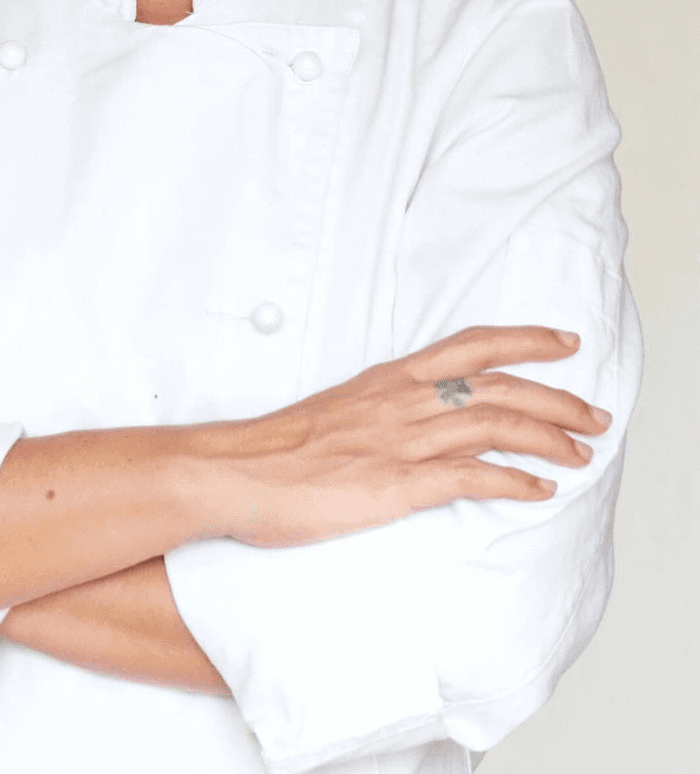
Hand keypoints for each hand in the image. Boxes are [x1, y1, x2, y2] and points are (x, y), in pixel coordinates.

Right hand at [221, 325, 612, 547]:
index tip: (563, 340)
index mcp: (388, 378)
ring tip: (580, 452)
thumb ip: (380, 410)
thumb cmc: (277, 447)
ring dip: (548, 438)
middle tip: (595, 413)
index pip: (471, 345)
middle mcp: (401, 400)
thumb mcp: (338, 410)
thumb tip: (410, 419)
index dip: (523, 340)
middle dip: (556, 397)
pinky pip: (469, 477)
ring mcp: (399, 441)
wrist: (234, 471)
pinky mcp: (394, 484)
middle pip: (497, 386)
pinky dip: (512, 481)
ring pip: (494, 425)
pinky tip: (538, 490)